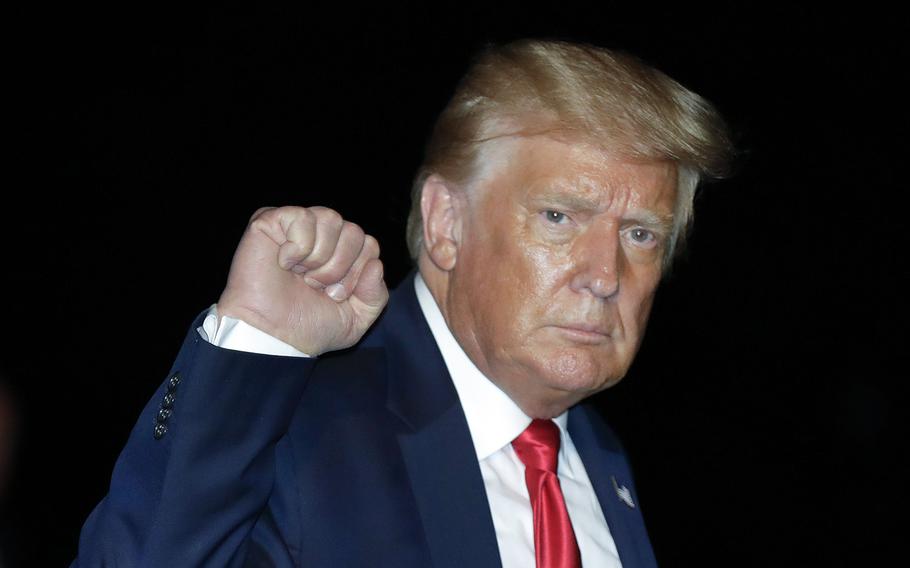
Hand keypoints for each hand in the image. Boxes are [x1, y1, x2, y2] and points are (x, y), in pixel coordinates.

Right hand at [216, 206, 387, 354]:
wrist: (272, 335)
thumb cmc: (308, 327)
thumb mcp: (356, 320)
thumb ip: (376, 295)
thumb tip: (376, 264)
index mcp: (343, 254)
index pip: (370, 245)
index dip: (356, 273)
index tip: (333, 295)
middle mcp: (323, 236)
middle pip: (354, 232)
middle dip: (338, 268)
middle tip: (315, 286)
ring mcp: (297, 226)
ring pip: (331, 219)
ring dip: (318, 257)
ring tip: (300, 275)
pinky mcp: (270, 220)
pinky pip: (303, 217)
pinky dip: (297, 246)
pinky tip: (284, 262)